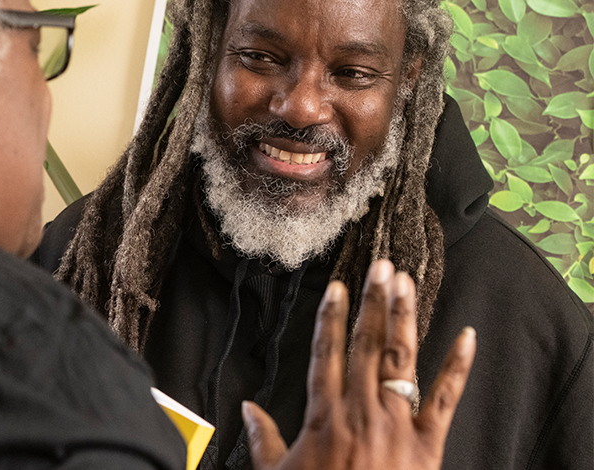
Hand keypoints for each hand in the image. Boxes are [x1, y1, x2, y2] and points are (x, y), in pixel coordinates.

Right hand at [242, 259, 475, 469]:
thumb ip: (263, 440)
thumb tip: (246, 410)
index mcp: (325, 417)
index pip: (328, 353)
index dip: (331, 318)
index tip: (336, 288)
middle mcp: (362, 411)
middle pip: (368, 346)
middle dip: (373, 302)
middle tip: (380, 266)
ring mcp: (397, 425)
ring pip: (402, 360)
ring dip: (404, 318)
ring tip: (406, 284)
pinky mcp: (428, 445)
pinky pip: (445, 399)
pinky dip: (457, 367)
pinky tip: (467, 337)